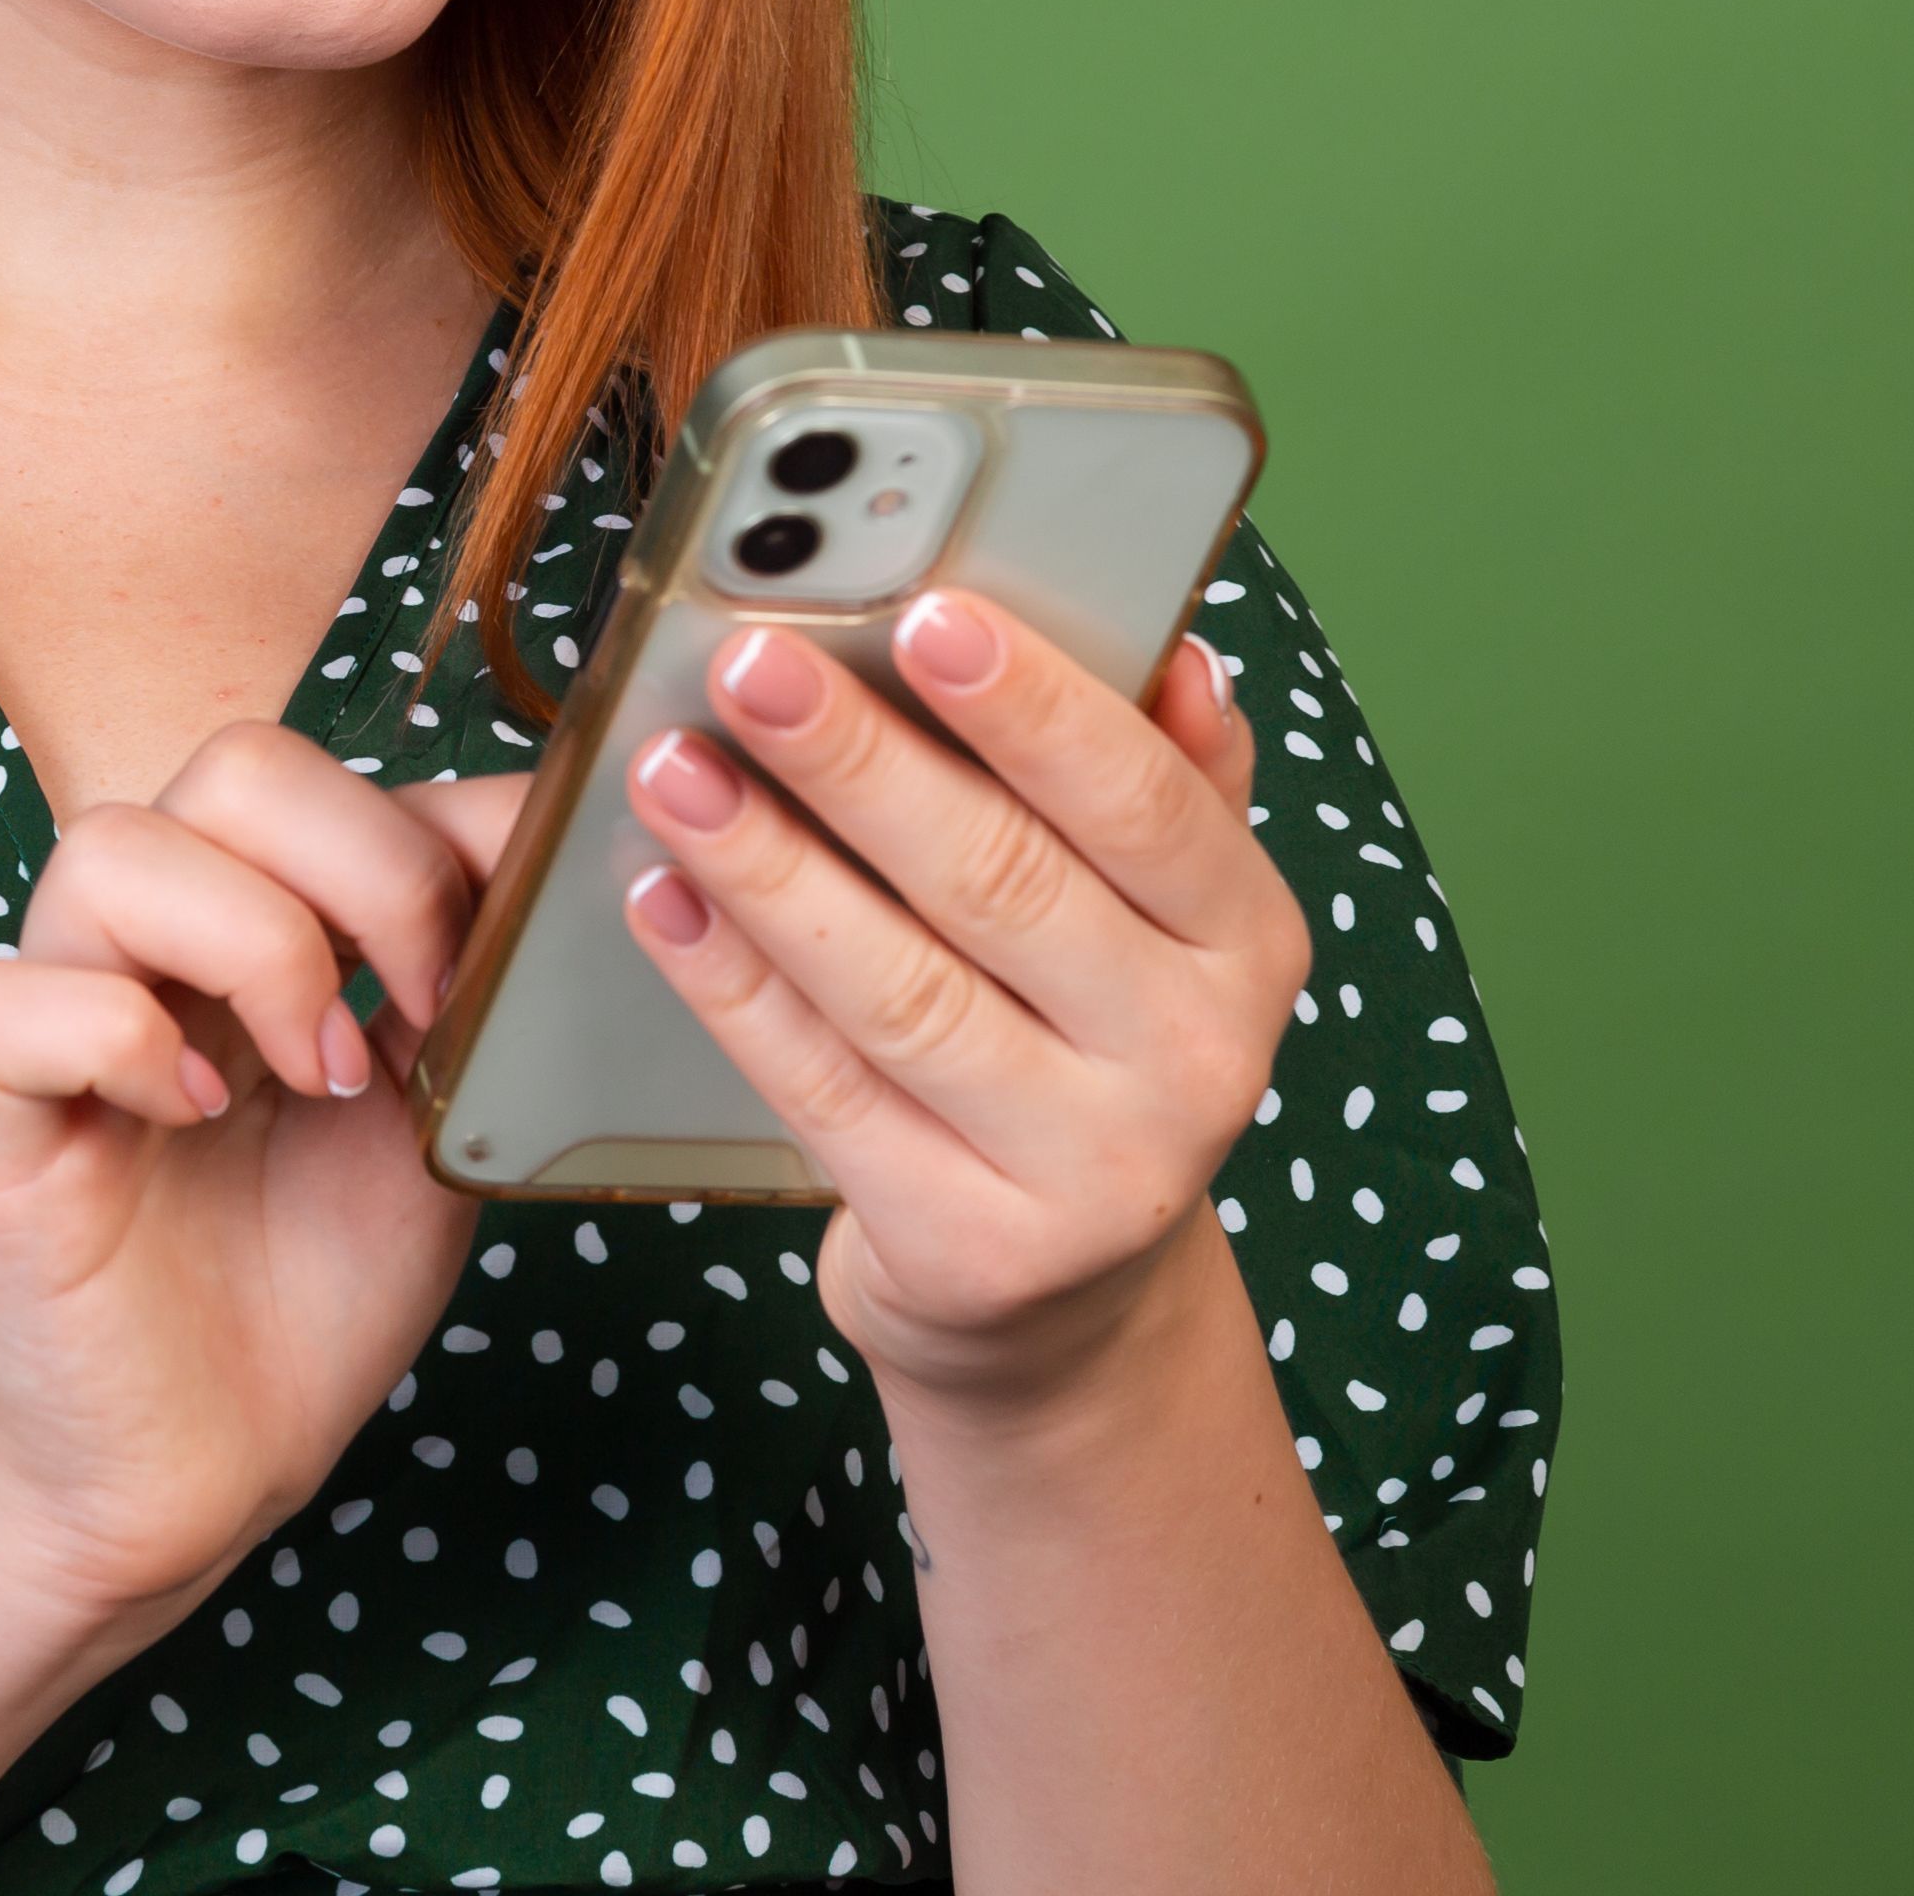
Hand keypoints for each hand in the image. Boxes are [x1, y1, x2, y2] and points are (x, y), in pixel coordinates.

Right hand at [0, 728, 512, 1641]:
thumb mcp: (431, 1116)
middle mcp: (152, 945)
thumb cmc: (307, 1295)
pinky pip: (5, 999)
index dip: (444, 834)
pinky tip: (195, 1116)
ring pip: (111, 850)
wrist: (204, 1474)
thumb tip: (546, 841)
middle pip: (235, 767)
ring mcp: (61, 1019)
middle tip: (420, 1012)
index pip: (332, 775)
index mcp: (256, 922)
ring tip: (316, 1076)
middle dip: (368, 868)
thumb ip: (468, 984)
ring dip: (254, 947)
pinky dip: (119, 1039)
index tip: (513, 957)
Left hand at [615, 595, 1311, 1408]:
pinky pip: (826, 1090)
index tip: (924, 611)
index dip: (1032, 706)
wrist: (1066, 1301)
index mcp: (1248, 941)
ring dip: (768, 867)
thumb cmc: (1087, 1049)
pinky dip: (734, 987)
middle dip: (860, 763)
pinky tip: (665, 900)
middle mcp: (1196, 1061)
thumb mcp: (1159, 924)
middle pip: (1004, 884)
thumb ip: (1165, 781)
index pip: (1143, 801)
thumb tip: (1177, 655)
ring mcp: (1091, 1171)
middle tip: (749, 666)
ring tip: (671, 770)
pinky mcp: (972, 1249)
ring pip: (900, 989)